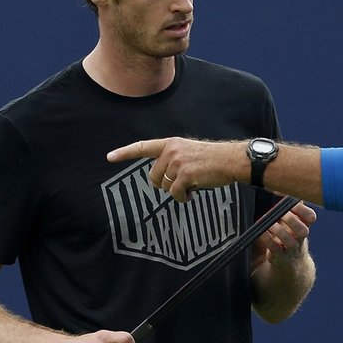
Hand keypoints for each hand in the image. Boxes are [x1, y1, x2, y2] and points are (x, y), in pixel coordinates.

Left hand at [107, 138, 244, 201]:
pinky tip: (193, 193)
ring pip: (165, 187)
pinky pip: (176, 194)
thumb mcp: (189, 152)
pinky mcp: (185, 175)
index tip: (110, 157)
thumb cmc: (214, 159)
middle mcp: (171, 151)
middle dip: (165, 184)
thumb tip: (163, 179)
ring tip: (193, 184)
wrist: (232, 160)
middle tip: (181, 184)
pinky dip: (184, 198)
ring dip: (178, 191)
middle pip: (154, 176)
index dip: (125, 153)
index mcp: (171, 143)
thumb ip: (174, 159)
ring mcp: (177, 162)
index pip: (143, 147)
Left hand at [252, 201, 316, 265]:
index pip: (311, 217)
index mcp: (305, 225)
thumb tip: (281, 186)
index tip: (291, 204)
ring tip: (269, 224)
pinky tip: (261, 231)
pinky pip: (274, 247)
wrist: (290, 262)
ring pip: (289, 241)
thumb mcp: (294, 220)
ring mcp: (290, 249)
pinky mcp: (279, 257)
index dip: (302, 209)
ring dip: (278, 230)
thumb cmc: (290, 234)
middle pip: (302, 230)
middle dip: (291, 220)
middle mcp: (300, 238)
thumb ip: (291, 205)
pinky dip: (267, 238)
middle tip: (281, 214)